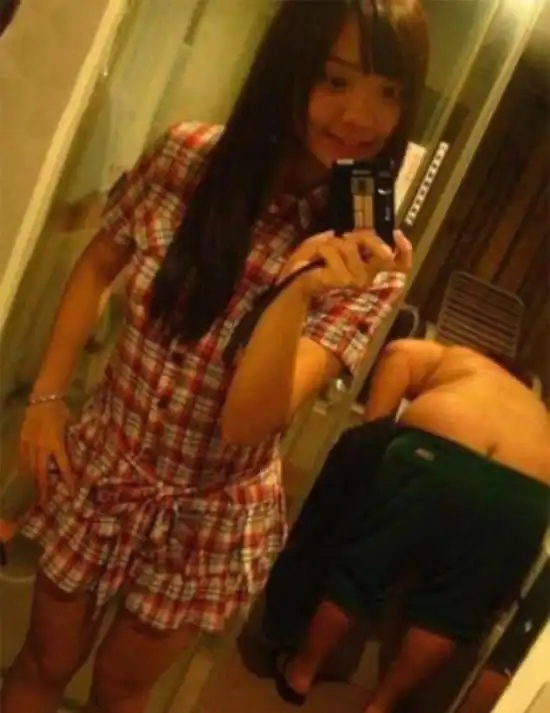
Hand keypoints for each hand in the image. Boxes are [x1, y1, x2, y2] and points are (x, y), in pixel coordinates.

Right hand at [19, 400, 73, 505]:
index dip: (68, 481)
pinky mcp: (22, 439)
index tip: (71, 493)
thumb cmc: (60, 410)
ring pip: (29, 467)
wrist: (43, 398)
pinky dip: (24, 466)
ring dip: (31, 480)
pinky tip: (24, 474)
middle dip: (42, 489)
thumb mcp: (69, 427)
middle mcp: (42, 447)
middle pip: (42, 473)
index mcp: (56, 444)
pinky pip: (22, 456)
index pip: (63, 467)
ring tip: (31, 493)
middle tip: (42, 504)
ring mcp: (29, 444)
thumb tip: (71, 455)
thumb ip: (68, 442)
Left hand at [282, 229, 411, 298]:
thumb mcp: (327, 248)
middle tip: (342, 240)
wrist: (291, 286)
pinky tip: (313, 263)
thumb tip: (348, 232)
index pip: (399, 266)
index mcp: (367, 274)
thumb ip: (343, 240)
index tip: (397, 233)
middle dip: (360, 239)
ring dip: (331, 244)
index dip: (405, 250)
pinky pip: (333, 249)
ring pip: (350, 244)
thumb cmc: (308, 269)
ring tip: (319, 257)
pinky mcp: (343, 280)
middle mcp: (366, 280)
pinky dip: (319, 249)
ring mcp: (356, 281)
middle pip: (380, 250)